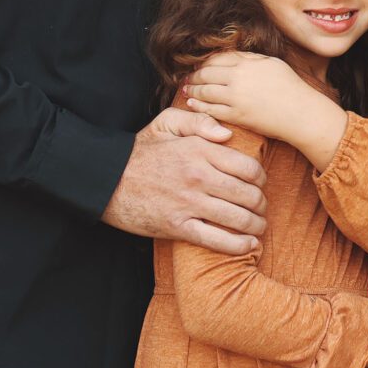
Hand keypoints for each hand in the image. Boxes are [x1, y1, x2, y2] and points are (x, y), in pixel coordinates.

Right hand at [101, 107, 266, 254]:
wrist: (105, 179)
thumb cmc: (140, 150)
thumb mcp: (167, 123)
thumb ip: (200, 121)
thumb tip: (228, 134)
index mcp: (200, 151)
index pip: (248, 167)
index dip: (261, 177)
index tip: (260, 182)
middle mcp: (199, 177)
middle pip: (248, 194)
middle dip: (261, 203)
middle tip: (262, 206)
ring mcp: (189, 204)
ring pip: (237, 218)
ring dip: (255, 224)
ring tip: (259, 226)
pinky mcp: (177, 227)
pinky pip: (216, 240)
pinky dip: (238, 245)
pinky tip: (249, 245)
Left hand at [184, 52, 347, 169]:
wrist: (300, 112)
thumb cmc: (291, 86)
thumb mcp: (272, 63)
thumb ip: (250, 58)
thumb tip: (232, 55)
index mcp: (247, 64)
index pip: (217, 59)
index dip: (205, 62)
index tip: (199, 65)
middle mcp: (238, 79)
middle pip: (206, 74)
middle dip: (194, 75)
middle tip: (188, 77)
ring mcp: (235, 98)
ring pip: (205, 92)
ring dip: (193, 90)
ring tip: (186, 89)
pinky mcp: (236, 116)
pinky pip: (211, 110)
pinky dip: (198, 105)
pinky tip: (192, 103)